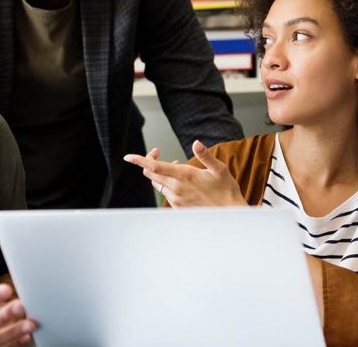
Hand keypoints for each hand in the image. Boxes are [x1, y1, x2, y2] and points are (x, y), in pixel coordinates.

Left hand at [123, 141, 245, 206]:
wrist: (229, 214)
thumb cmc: (226, 191)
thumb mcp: (219, 169)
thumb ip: (206, 155)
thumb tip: (196, 143)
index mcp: (184, 176)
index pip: (154, 166)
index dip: (140, 160)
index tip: (128, 156)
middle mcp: (176, 188)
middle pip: (151, 174)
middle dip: (149, 161)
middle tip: (156, 152)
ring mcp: (176, 199)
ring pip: (157, 183)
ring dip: (159, 172)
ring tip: (174, 165)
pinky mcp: (178, 207)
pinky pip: (165, 193)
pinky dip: (166, 183)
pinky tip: (178, 180)